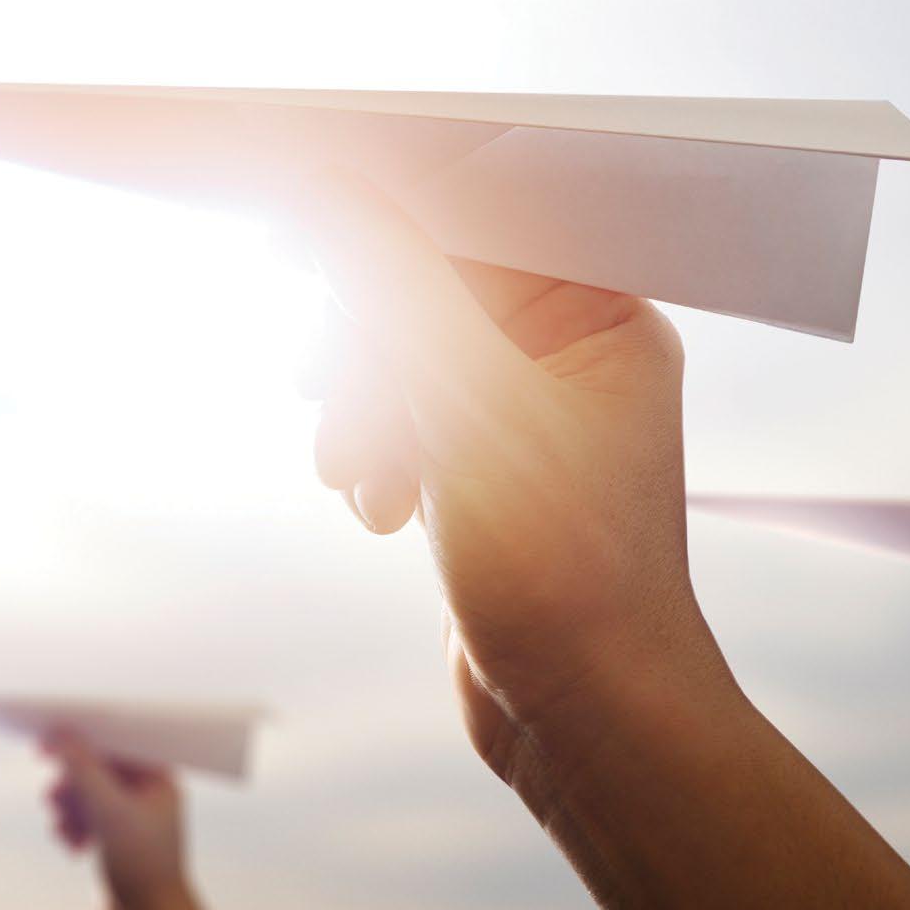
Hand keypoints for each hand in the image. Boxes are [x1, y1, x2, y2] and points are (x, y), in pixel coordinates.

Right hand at [42, 732, 242, 909]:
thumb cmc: (143, 865)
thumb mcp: (108, 810)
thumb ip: (83, 769)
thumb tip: (59, 735)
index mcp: (157, 777)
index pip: (113, 743)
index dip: (79, 742)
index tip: (47, 746)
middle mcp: (148, 793)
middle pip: (96, 771)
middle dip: (71, 786)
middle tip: (51, 798)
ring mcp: (133, 818)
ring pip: (88, 797)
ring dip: (69, 810)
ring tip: (61, 828)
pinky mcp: (119, 839)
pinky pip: (88, 820)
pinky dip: (75, 829)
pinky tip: (71, 846)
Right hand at [295, 168, 720, 778]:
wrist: (588, 717)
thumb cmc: (563, 564)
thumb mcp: (463, 400)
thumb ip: (389, 283)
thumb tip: (322, 191)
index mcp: (603, 311)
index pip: (484, 213)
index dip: (390, 207)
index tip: (306, 216)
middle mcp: (572, 349)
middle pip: (427, 285)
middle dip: (365, 345)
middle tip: (317, 386)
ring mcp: (528, 410)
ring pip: (402, 355)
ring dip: (362, 410)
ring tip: (356, 478)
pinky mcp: (489, 466)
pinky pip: (404, 417)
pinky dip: (377, 454)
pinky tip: (380, 511)